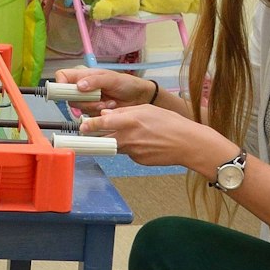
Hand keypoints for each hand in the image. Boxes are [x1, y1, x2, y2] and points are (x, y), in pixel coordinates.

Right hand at [54, 66, 155, 114]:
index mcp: (84, 75)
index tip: (66, 91)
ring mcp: (87, 101)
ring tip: (109, 103)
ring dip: (93, 107)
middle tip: (98, 98)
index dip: (59, 83)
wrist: (139, 99)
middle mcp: (82, 88)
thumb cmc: (127, 84)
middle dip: (83, 99)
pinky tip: (109, 108)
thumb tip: (79, 86)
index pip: (62, 76)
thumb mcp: (112, 78)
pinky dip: (98, 113)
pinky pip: (87, 116)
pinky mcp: (92, 112)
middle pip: (68, 96)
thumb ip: (95, 81)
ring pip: (78, 107)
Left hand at [77, 102, 229, 171]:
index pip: (103, 123)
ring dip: (116, 140)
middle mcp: (129, 137)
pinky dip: (131, 147)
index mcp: (131, 121)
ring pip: (116, 145)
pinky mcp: (137, 160)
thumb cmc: (171, 123)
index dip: (90, 126)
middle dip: (97, 136)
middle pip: (105, 138)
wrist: (188, 144)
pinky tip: (145, 143)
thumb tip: (106, 114)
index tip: (82, 127)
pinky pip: (128, 152)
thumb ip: (124, 112)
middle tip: (90, 134)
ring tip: (133, 134)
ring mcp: (133, 151)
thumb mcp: (147, 109)